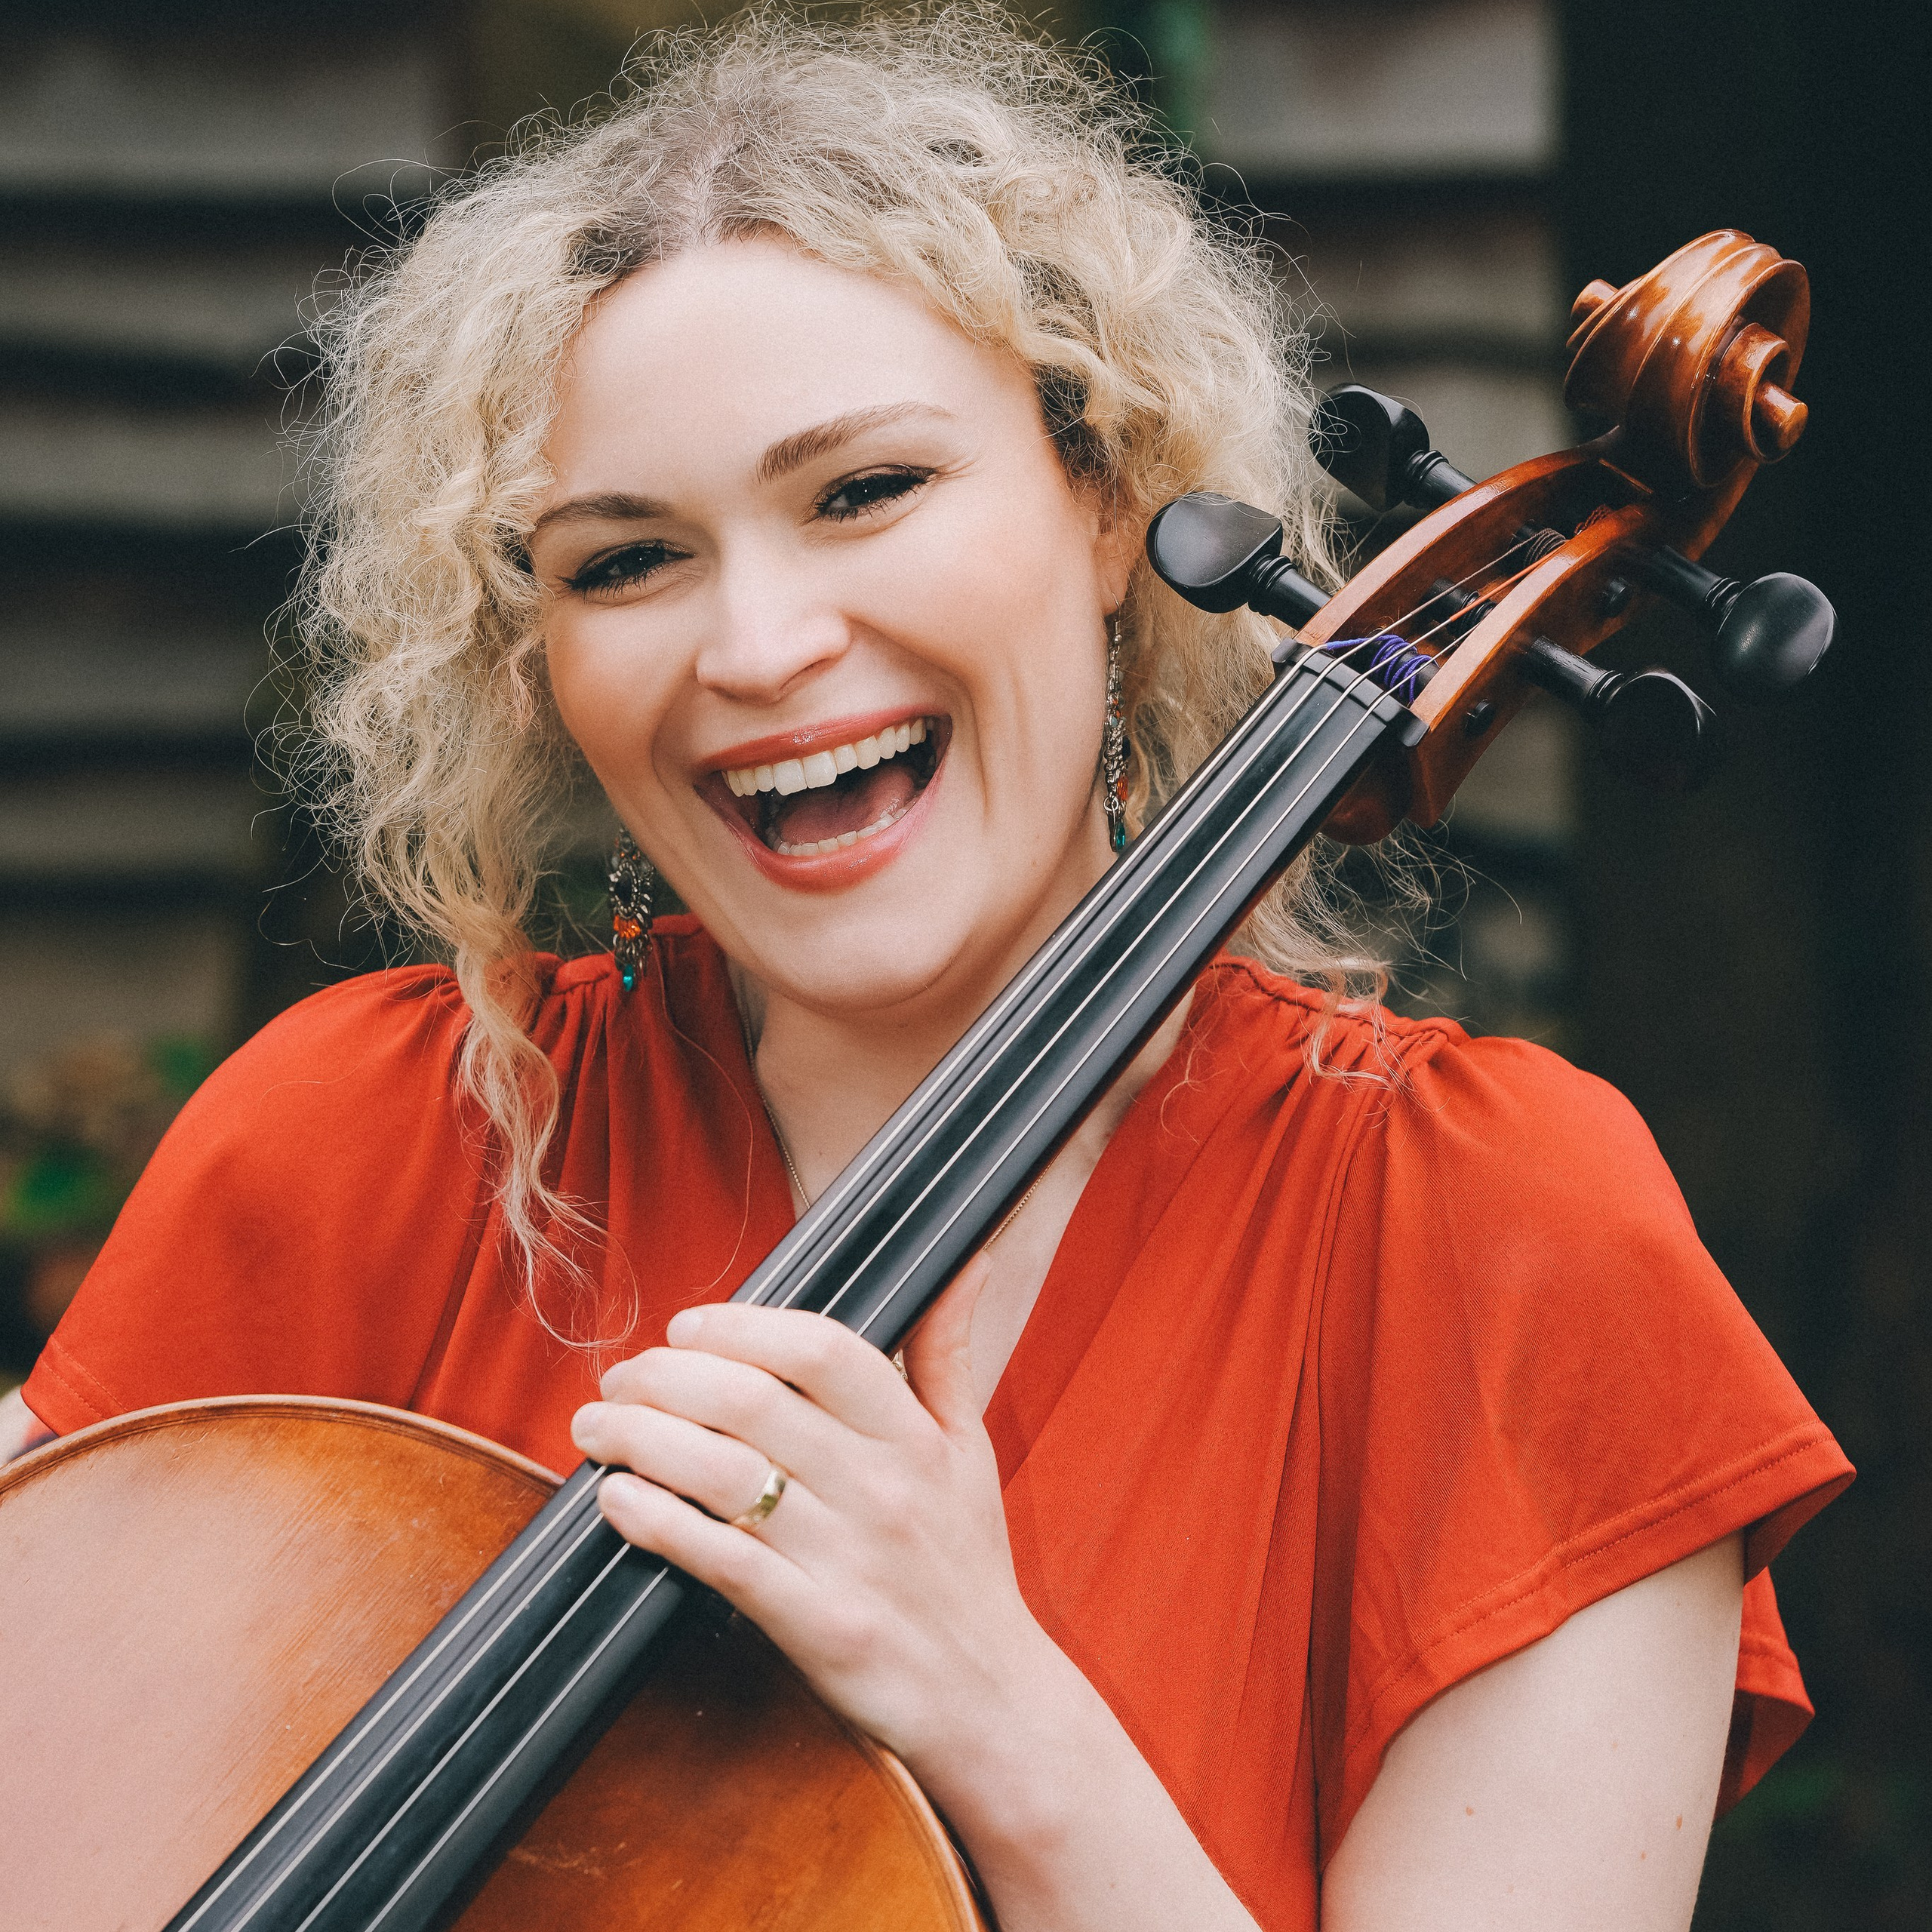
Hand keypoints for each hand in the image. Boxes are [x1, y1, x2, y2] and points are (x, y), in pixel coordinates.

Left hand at [569, 1256, 1046, 1773]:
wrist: (992, 1699)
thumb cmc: (968, 1565)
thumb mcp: (970, 1449)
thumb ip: (948, 1351)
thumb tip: (967, 1260)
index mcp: (915, 1437)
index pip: (821, 1349)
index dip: (741, 1326)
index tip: (687, 1326)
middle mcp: (882, 1488)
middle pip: (751, 1401)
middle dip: (664, 1377)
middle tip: (619, 1379)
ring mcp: (848, 1558)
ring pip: (722, 1472)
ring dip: (640, 1439)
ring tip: (597, 1429)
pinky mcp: (817, 1627)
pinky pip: (719, 1559)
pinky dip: (656, 1520)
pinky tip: (617, 1499)